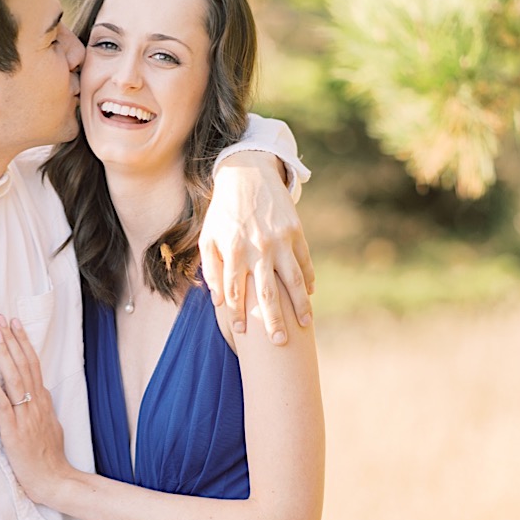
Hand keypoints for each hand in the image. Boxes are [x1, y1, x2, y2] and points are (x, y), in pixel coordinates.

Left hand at [0, 316, 71, 505]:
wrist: (55, 480)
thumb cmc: (49, 455)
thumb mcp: (51, 424)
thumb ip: (42, 407)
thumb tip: (37, 392)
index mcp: (43, 401)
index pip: (33, 365)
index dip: (23, 343)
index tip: (15, 325)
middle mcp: (36, 404)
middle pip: (25, 365)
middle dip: (12, 340)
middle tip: (2, 319)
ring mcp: (26, 416)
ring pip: (15, 378)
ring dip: (4, 354)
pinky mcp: (15, 431)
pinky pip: (3, 404)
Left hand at [201, 150, 314, 343]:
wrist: (247, 176)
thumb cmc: (222, 213)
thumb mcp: (209, 238)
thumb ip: (212, 270)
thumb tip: (219, 301)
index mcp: (234, 251)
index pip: (236, 293)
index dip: (239, 315)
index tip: (243, 335)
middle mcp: (258, 248)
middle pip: (267, 293)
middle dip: (273, 321)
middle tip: (279, 343)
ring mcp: (280, 241)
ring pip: (293, 280)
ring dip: (301, 305)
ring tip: (306, 325)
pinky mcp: (296, 232)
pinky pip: (305, 261)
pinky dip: (308, 279)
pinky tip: (311, 295)